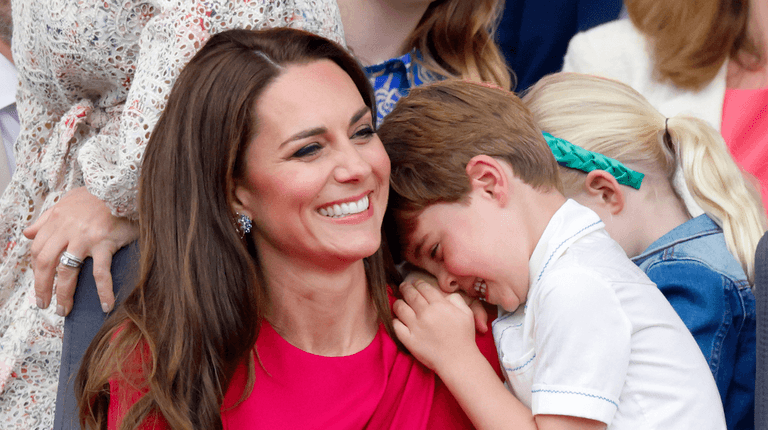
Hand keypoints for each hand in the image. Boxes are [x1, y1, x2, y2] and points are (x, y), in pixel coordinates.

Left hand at [23, 186, 138, 315]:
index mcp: (56, 221)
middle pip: (46, 264)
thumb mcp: (67, 202)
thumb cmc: (97, 196)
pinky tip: (106, 304)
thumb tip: (28, 233)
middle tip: (45, 304)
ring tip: (64, 310)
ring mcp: (85, 238)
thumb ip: (46, 219)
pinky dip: (103, 291)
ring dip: (63, 294)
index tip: (40, 286)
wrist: (122, 187)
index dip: (36, 272)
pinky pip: (100, 272)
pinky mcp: (104, 243)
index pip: (38, 250)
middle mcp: (66, 230)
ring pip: (67, 271)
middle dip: (43, 288)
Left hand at [400, 270, 488, 332]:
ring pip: (399, 307)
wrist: (458, 361)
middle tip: (403, 286)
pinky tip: (398, 319)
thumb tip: (444, 294)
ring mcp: (415, 327)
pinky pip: (395, 325)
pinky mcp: (408, 340)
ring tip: (399, 302)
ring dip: (398, 302)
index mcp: (439, 305)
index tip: (415, 283)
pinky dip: (395, 320)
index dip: (418, 283)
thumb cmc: (464, 337)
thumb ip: (456, 299)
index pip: (423, 287)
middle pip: (410, 294)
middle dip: (405, 288)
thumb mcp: (466, 313)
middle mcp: (425, 313)